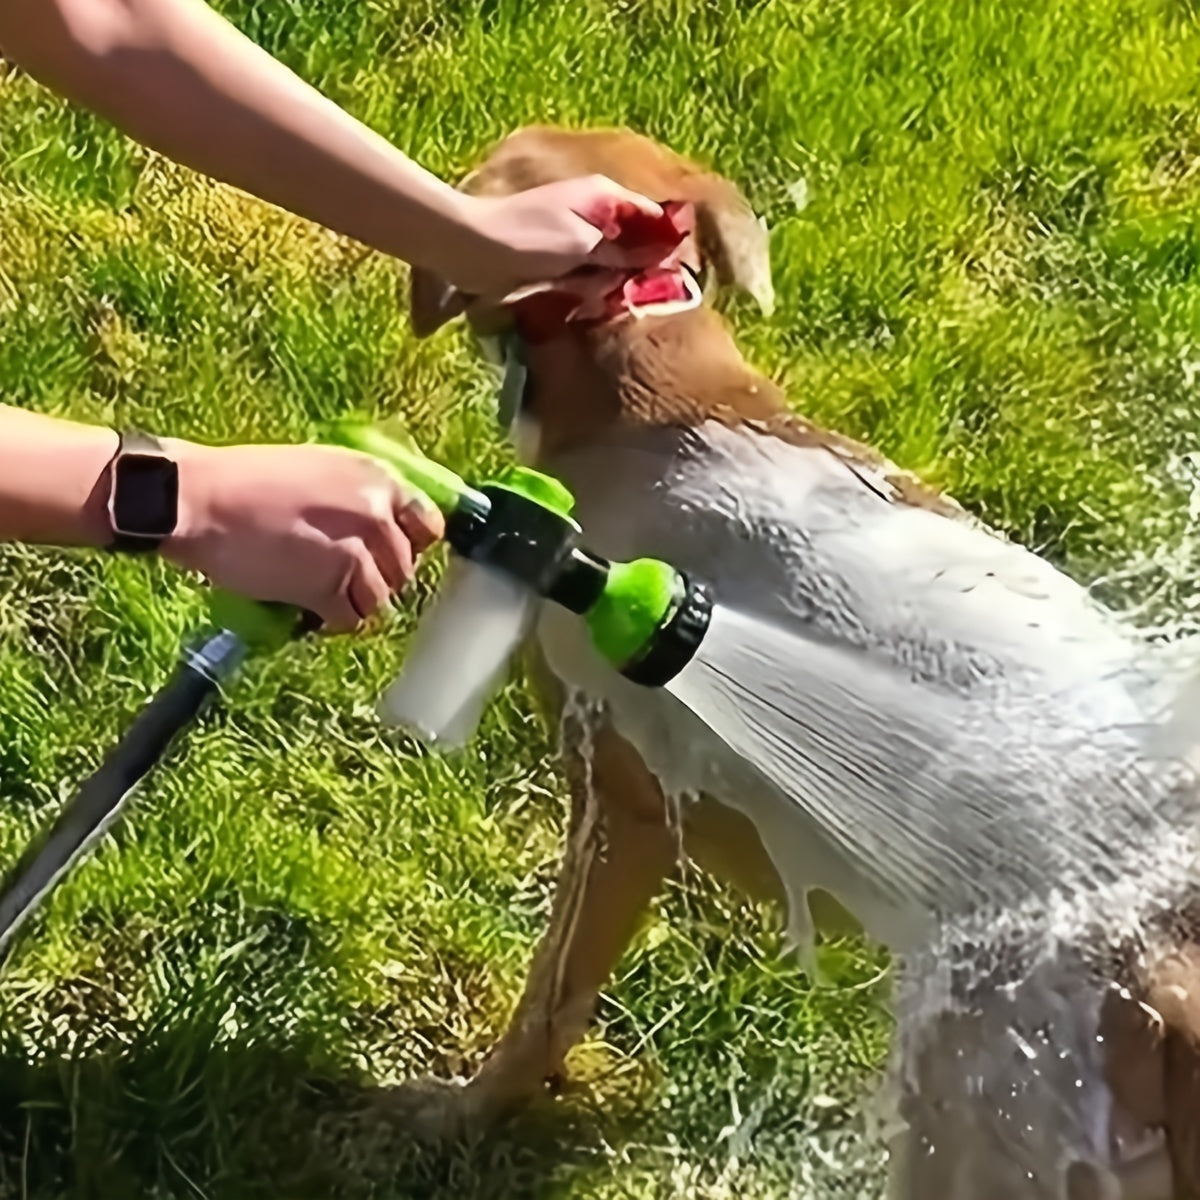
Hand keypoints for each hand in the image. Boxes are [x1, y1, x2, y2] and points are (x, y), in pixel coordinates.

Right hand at [160, 441, 442, 632]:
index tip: (389, 555)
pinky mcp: (328, 587)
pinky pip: (350, 619)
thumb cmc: (246, 481)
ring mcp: (356, 552)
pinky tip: (308, 607)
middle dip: (377, 578)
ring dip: (354, 602)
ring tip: (321, 592)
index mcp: (378, 479)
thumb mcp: (318, 468)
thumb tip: (384, 527)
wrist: (199, 499)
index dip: (410, 545)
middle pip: (404, 569)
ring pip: (380, 599)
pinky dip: (331, 621)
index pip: (429, 525)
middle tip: (342, 578)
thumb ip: (358, 496)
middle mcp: (376, 514)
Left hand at [443, 176, 674, 301]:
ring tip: (615, 298)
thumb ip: (621, 252)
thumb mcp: (583, 245)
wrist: (473, 248)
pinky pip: (588, 273)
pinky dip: (591, 286)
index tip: (679, 269)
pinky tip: (590, 300)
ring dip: (614, 280)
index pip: (652, 215)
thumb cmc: (529, 238)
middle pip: (634, 240)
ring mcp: (576, 234)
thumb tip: (657, 255)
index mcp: (605, 196)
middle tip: (648, 293)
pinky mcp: (559, 256)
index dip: (667, 241)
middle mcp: (594, 212)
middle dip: (642, 265)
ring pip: (612, 260)